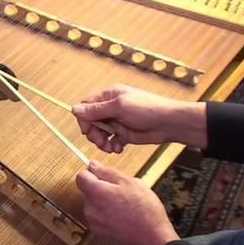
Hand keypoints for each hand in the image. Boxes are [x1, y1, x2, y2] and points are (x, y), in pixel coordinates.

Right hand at [72, 84, 206, 152]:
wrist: (169, 123)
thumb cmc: (148, 109)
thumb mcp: (119, 107)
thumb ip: (96, 110)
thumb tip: (75, 109)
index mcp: (108, 96)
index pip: (86, 106)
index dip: (84, 119)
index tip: (87, 130)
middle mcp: (111, 108)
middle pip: (90, 122)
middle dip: (93, 133)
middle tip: (101, 141)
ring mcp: (117, 121)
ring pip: (99, 133)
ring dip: (102, 142)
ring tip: (110, 147)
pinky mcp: (123, 133)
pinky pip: (109, 141)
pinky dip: (111, 146)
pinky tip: (118, 148)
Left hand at [76, 161, 178, 244]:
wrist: (153, 239)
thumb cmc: (145, 211)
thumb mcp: (131, 183)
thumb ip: (107, 172)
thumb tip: (93, 165)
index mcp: (96, 193)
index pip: (81, 177)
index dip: (91, 174)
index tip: (101, 175)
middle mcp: (91, 209)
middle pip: (88, 192)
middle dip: (101, 189)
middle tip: (121, 193)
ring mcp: (94, 223)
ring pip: (93, 206)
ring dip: (104, 204)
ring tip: (123, 207)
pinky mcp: (99, 234)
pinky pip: (98, 219)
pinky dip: (106, 217)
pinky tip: (122, 218)